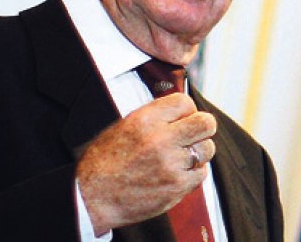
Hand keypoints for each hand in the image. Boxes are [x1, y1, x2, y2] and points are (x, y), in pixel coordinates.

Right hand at [75, 93, 216, 234]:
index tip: (182, 119)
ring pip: (207, 149)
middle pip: (206, 123)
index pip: (185, 102)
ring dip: (198, 152)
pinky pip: (201, 173)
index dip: (187, 110)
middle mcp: (160, 139)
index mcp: (144, 120)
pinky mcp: (177, 187)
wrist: (94, 197)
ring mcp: (171, 165)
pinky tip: (177, 173)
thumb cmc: (106, 161)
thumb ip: (155, 117)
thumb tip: (182, 111)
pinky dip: (193, 173)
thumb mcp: (125, 127)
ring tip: (181, 157)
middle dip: (202, 127)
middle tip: (193, 135)